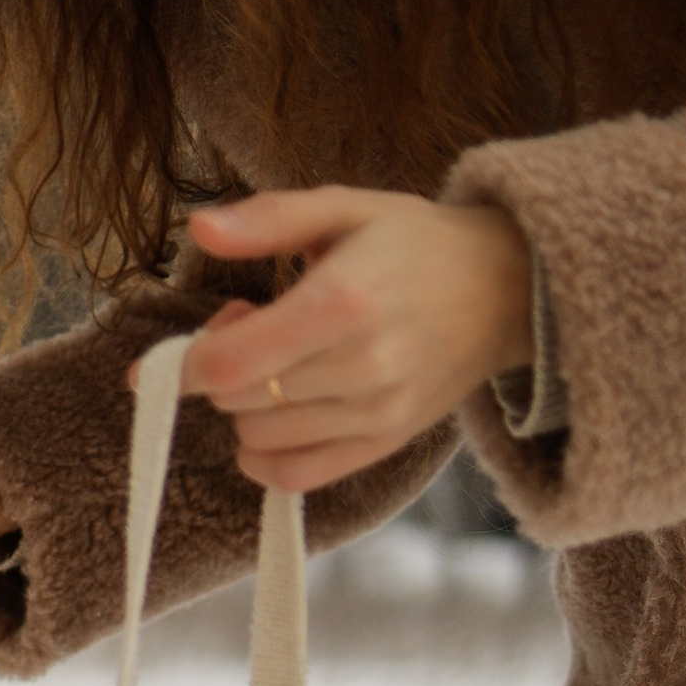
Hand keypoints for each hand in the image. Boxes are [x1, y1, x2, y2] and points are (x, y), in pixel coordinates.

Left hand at [170, 187, 533, 489]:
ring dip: (247, 406)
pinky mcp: (386, 443)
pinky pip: (295, 477)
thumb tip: (199, 227)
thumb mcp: (344, 208)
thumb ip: (268, 220)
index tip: (178, 347)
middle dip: (222, 368)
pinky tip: (279, 414)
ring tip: (282, 361)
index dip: (182, 364)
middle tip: (254, 327)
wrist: (507, 288)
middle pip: (237, 400)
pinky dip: (266, 455)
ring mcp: (377, 412)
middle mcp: (363, 365)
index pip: (228, 365)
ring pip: (258, 438)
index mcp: (344, 300)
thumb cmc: (413, 243)